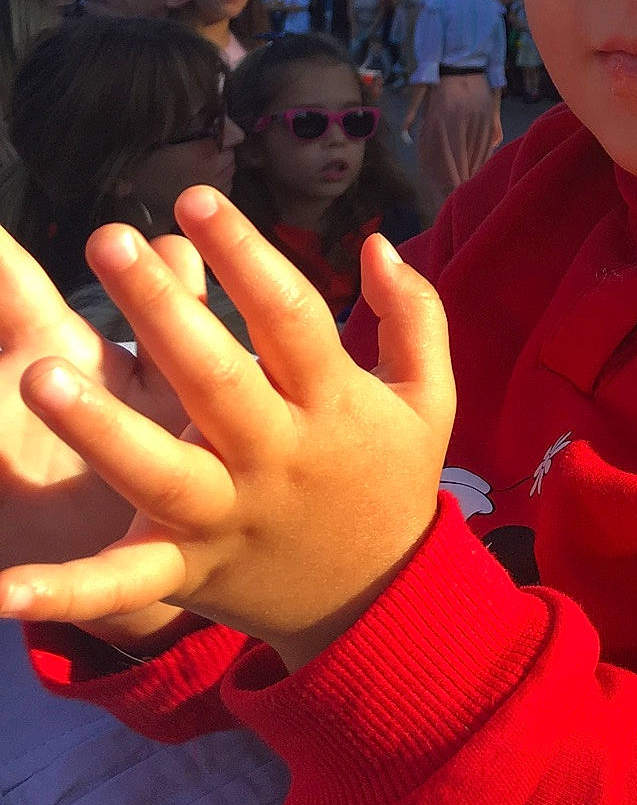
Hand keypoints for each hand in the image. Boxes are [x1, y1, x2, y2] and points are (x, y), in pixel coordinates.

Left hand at [0, 193, 454, 670]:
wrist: (383, 607)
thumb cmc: (394, 479)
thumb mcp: (428, 396)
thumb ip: (414, 314)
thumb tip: (378, 243)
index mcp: (333, 405)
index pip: (291, 316)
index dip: (247, 253)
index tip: (195, 197)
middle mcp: (277, 458)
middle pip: (215, 379)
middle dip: (161, 310)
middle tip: (104, 242)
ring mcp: (228, 518)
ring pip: (156, 473)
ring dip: (99, 428)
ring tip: (41, 373)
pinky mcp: (188, 573)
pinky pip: (122, 585)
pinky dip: (64, 591)